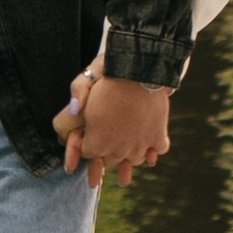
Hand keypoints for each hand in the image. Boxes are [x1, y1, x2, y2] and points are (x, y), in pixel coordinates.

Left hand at [51, 67, 169, 187]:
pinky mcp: (158, 138)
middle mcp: (118, 150)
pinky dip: (154, 150)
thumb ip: (77, 94)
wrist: (140, 71)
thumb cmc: (111, 76)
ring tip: (131, 153)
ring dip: (131, 155)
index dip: (87, 144)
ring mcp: (139, 146)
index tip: (90, 137)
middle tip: (109, 146)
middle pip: (110, 161)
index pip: (88, 154)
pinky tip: (151, 147)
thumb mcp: (86, 78)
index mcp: (96, 142)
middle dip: (107, 153)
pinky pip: (157, 152)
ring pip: (135, 160)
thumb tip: (74, 110)